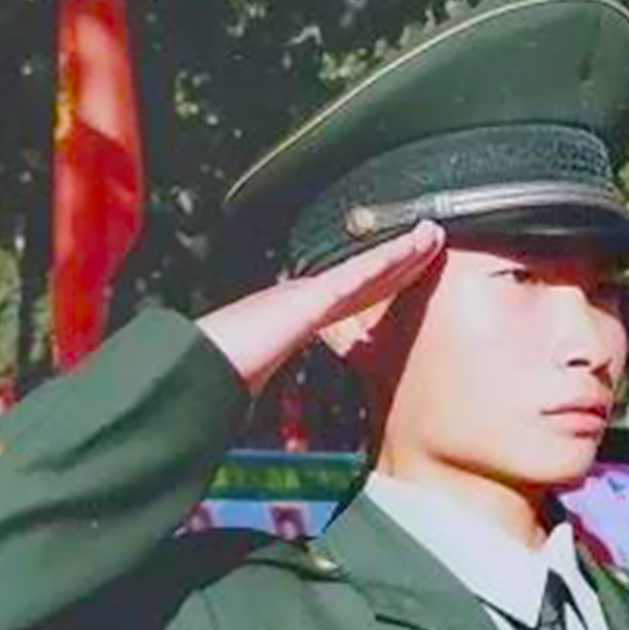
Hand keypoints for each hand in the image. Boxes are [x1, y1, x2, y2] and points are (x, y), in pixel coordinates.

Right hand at [196, 222, 445, 394]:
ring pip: (367, 268)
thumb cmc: (216, 372)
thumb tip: (255, 395)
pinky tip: (409, 248)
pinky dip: (385, 260)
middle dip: (401, 259)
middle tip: (431, 240)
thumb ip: (263, 377)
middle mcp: (305, 298)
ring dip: (403, 252)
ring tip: (433, 234)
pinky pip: (357, 274)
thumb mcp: (252, 376)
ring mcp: (309, 295)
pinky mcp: (311, 298)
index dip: (382, 279)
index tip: (407, 268)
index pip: (352, 295)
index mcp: (297, 316)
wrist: (195, 366)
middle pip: (366, 276)